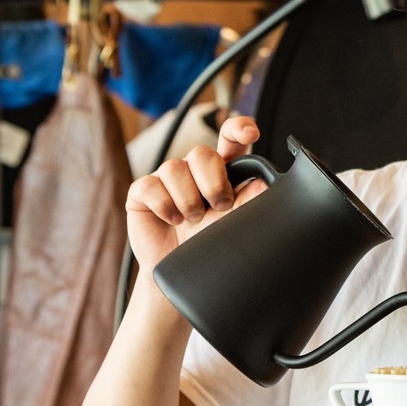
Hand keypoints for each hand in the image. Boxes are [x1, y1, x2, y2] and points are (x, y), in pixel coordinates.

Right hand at [126, 116, 265, 269]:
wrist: (180, 276)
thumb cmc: (207, 246)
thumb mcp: (231, 224)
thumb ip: (247, 202)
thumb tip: (263, 184)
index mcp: (220, 173)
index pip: (230, 141)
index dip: (239, 129)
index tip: (251, 133)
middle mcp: (193, 171)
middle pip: (203, 153)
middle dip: (213, 181)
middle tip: (219, 205)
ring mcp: (166, 179)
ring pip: (175, 168)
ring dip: (188, 199)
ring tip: (193, 220)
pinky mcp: (143, 192)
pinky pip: (151, 185)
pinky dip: (165, 205)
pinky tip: (172, 220)